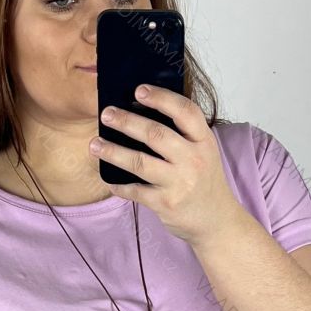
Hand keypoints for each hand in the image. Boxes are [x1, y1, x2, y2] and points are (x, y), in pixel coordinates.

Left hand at [90, 85, 243, 247]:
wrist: (216, 221)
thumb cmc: (204, 181)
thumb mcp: (204, 151)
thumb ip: (183, 134)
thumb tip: (142, 111)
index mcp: (204, 141)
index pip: (185, 112)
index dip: (162, 98)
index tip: (139, 90)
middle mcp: (193, 160)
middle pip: (156, 134)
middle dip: (127, 122)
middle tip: (106, 114)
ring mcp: (180, 183)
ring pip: (140, 162)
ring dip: (113, 152)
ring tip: (94, 144)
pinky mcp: (166, 203)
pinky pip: (135, 191)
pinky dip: (119, 186)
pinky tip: (109, 180)